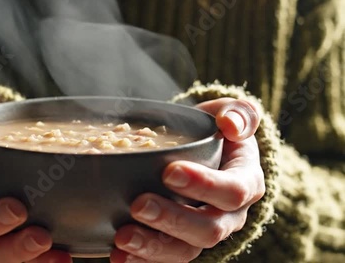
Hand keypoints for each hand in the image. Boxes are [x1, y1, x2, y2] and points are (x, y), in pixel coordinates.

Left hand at [111, 98, 264, 262]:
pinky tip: (118, 255)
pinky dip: (142, 260)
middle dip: (172, 219)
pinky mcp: (182, 242)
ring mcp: (204, 232)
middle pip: (208, 229)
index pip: (232, 190)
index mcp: (245, 182)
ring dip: (153, 247)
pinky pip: (166, 258)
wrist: (210, 153)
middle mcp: (229, 215)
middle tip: (138, 205)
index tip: (169, 172)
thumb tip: (230, 125)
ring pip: (185, 250)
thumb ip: (238, 114)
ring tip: (122, 238)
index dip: (203, 185)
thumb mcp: (232, 115)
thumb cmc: (218, 133)